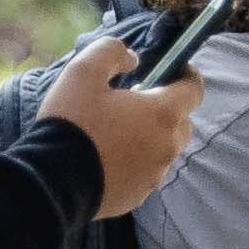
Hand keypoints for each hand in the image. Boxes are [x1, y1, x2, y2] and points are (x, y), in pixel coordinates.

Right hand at [50, 55, 201, 219]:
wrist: (54, 181)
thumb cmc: (73, 122)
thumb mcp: (83, 71)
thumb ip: (112, 53)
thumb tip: (133, 59)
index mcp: (162, 114)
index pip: (194, 90)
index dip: (187, 76)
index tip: (172, 69)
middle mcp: (167, 146)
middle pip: (181, 122)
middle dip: (166, 109)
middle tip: (135, 102)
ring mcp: (155, 175)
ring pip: (164, 149)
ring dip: (150, 136)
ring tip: (118, 131)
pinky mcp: (139, 195)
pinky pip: (146, 172)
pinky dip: (136, 161)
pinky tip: (109, 157)